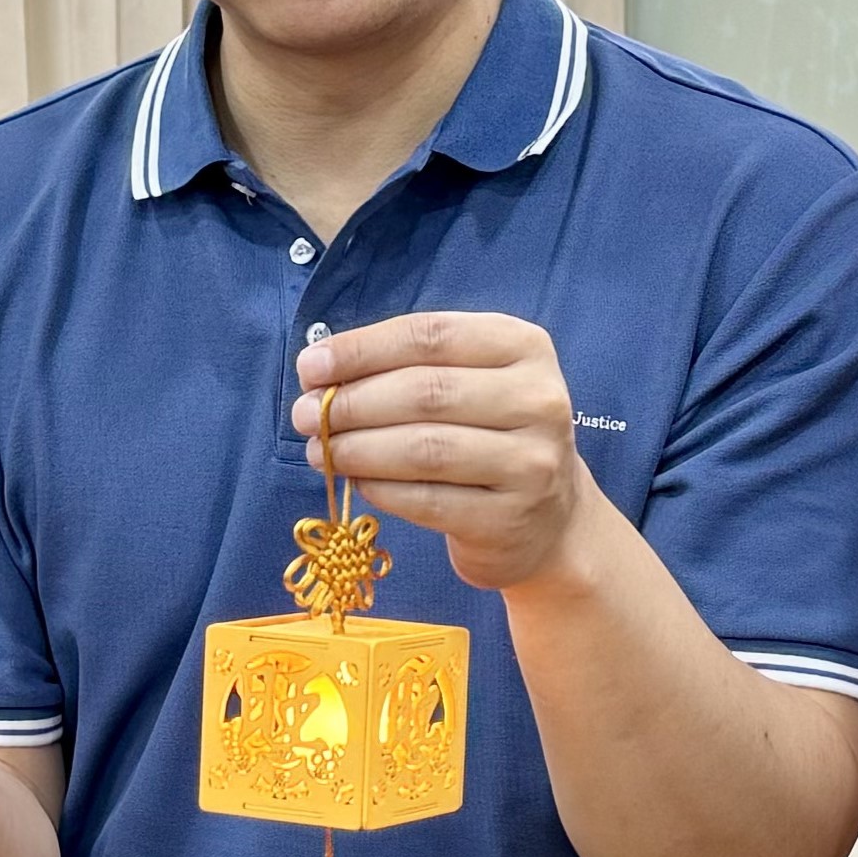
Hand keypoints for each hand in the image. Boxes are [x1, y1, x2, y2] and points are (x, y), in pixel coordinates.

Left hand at [291, 313, 591, 594]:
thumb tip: (320, 374)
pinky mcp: (509, 519)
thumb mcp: (469, 383)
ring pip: (424, 449)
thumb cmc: (491, 437)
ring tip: (319, 450)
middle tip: (306, 416)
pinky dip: (380, 489)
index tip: (310, 366)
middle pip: (424, 391)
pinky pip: (427, 501)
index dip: (362, 349)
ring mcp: (531, 463)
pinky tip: (356, 481)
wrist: (551, 520)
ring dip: (357, 449)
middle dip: (351, 402)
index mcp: (523, 347)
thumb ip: (408, 369)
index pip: (431, 336)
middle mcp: (538, 400)